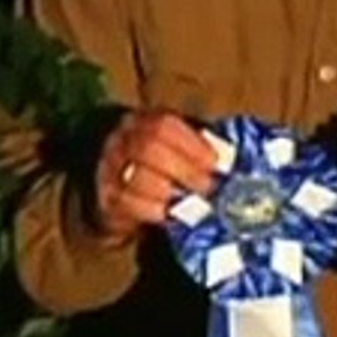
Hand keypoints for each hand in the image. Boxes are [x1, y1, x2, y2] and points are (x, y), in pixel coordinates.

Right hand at [91, 110, 217, 244]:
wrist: (115, 187)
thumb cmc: (158, 165)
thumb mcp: (175, 147)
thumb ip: (198, 149)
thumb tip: (230, 160)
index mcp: (143, 121)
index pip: (164, 125)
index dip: (193, 145)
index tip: (216, 164)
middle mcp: (121, 140)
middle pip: (149, 149)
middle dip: (186, 170)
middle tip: (209, 188)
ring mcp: (109, 168)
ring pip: (138, 177)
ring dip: (172, 193)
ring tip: (195, 204)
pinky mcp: (107, 197)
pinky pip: (129, 203)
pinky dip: (155, 211)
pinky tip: (172, 215)